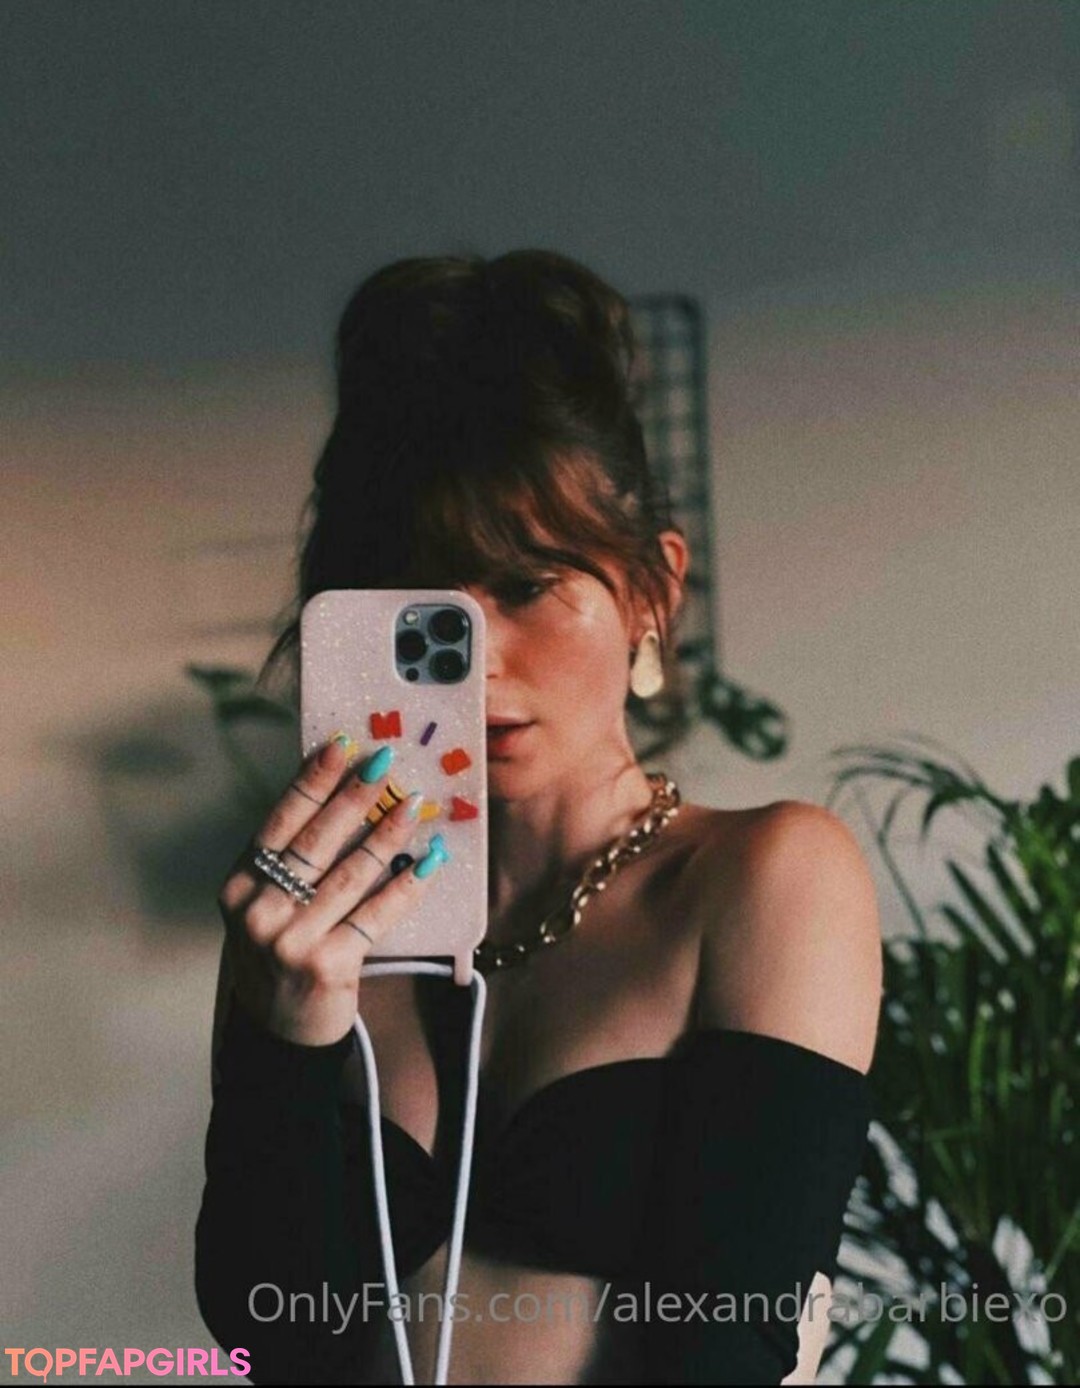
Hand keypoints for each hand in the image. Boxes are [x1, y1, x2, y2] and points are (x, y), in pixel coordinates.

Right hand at [216, 738, 442, 1045]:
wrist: (278, 1032)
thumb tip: (342, 792)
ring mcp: (290, 941)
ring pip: (348, 875)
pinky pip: (374, 916)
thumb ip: (290, 860)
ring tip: (415, 804)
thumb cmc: (280, 952)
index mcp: (240, 886)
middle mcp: (258, 912)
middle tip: (386, 763)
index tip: (342, 745)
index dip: (312, 781)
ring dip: (387, 835)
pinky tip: (429, 864)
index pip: (279, 821)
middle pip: (315, 842)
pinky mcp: (326, 966)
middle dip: (354, 798)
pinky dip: (405, 888)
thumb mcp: (265, 904)